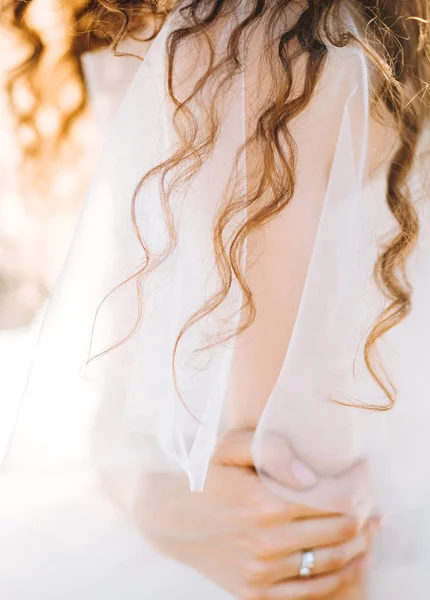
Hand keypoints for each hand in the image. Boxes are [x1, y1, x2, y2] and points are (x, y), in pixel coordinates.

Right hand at [131, 429, 380, 599]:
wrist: (169, 516)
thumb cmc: (206, 474)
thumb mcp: (231, 446)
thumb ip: (271, 449)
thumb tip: (309, 475)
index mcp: (265, 503)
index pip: (337, 499)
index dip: (359, 484)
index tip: (362, 470)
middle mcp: (267, 543)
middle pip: (342, 531)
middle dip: (364, 512)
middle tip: (369, 498)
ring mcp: (262, 573)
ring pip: (333, 562)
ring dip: (360, 544)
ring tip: (370, 527)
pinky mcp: (256, 592)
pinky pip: (313, 590)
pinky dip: (341, 575)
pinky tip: (354, 559)